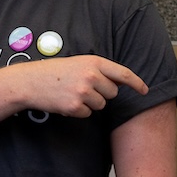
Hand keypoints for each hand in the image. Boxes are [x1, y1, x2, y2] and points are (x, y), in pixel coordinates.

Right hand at [13, 54, 148, 117]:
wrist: (31, 81)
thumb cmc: (56, 71)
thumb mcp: (80, 63)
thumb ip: (100, 70)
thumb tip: (121, 82)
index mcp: (94, 62)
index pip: (123, 74)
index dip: (137, 83)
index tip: (145, 90)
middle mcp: (91, 76)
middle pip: (113, 93)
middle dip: (103, 93)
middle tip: (85, 88)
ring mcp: (83, 92)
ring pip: (101, 105)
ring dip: (90, 103)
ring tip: (73, 93)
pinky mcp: (75, 107)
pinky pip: (87, 114)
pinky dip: (79, 111)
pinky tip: (67, 101)